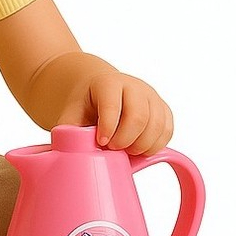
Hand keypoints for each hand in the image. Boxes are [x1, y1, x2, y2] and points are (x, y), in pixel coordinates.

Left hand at [55, 70, 173, 155]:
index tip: (100, 142)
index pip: (113, 105)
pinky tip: (139, 150)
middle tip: (112, 149)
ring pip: (157, 124)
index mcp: (108, 82)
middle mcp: (134, 86)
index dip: (108, 128)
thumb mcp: (71, 113)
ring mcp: (151, 96)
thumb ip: (69, 130)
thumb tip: (71, 152)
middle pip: (139, 116)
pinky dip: (156, 145)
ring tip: (125, 151)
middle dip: (125, 139)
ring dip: (142, 145)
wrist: (98, 91)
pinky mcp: (162, 109)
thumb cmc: (84, 105)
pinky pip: (167, 130)